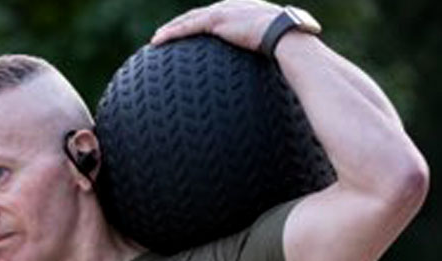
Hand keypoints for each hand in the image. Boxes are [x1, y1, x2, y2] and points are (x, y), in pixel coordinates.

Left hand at [150, 0, 282, 49]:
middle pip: (197, 16)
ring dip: (170, 30)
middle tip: (165, 35)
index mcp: (241, 10)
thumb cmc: (284, 44)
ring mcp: (222, 11)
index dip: (198, 24)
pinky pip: (187, 27)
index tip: (188, 33)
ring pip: (188, 20)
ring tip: (156, 40)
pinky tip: (158, 41)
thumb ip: (261, 51)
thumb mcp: (270, 45)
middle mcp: (229, 6)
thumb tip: (263, 72)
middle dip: (180, 25)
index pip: (213, 16)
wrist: (285, 35)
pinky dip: (171, 33)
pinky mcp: (216, 20)